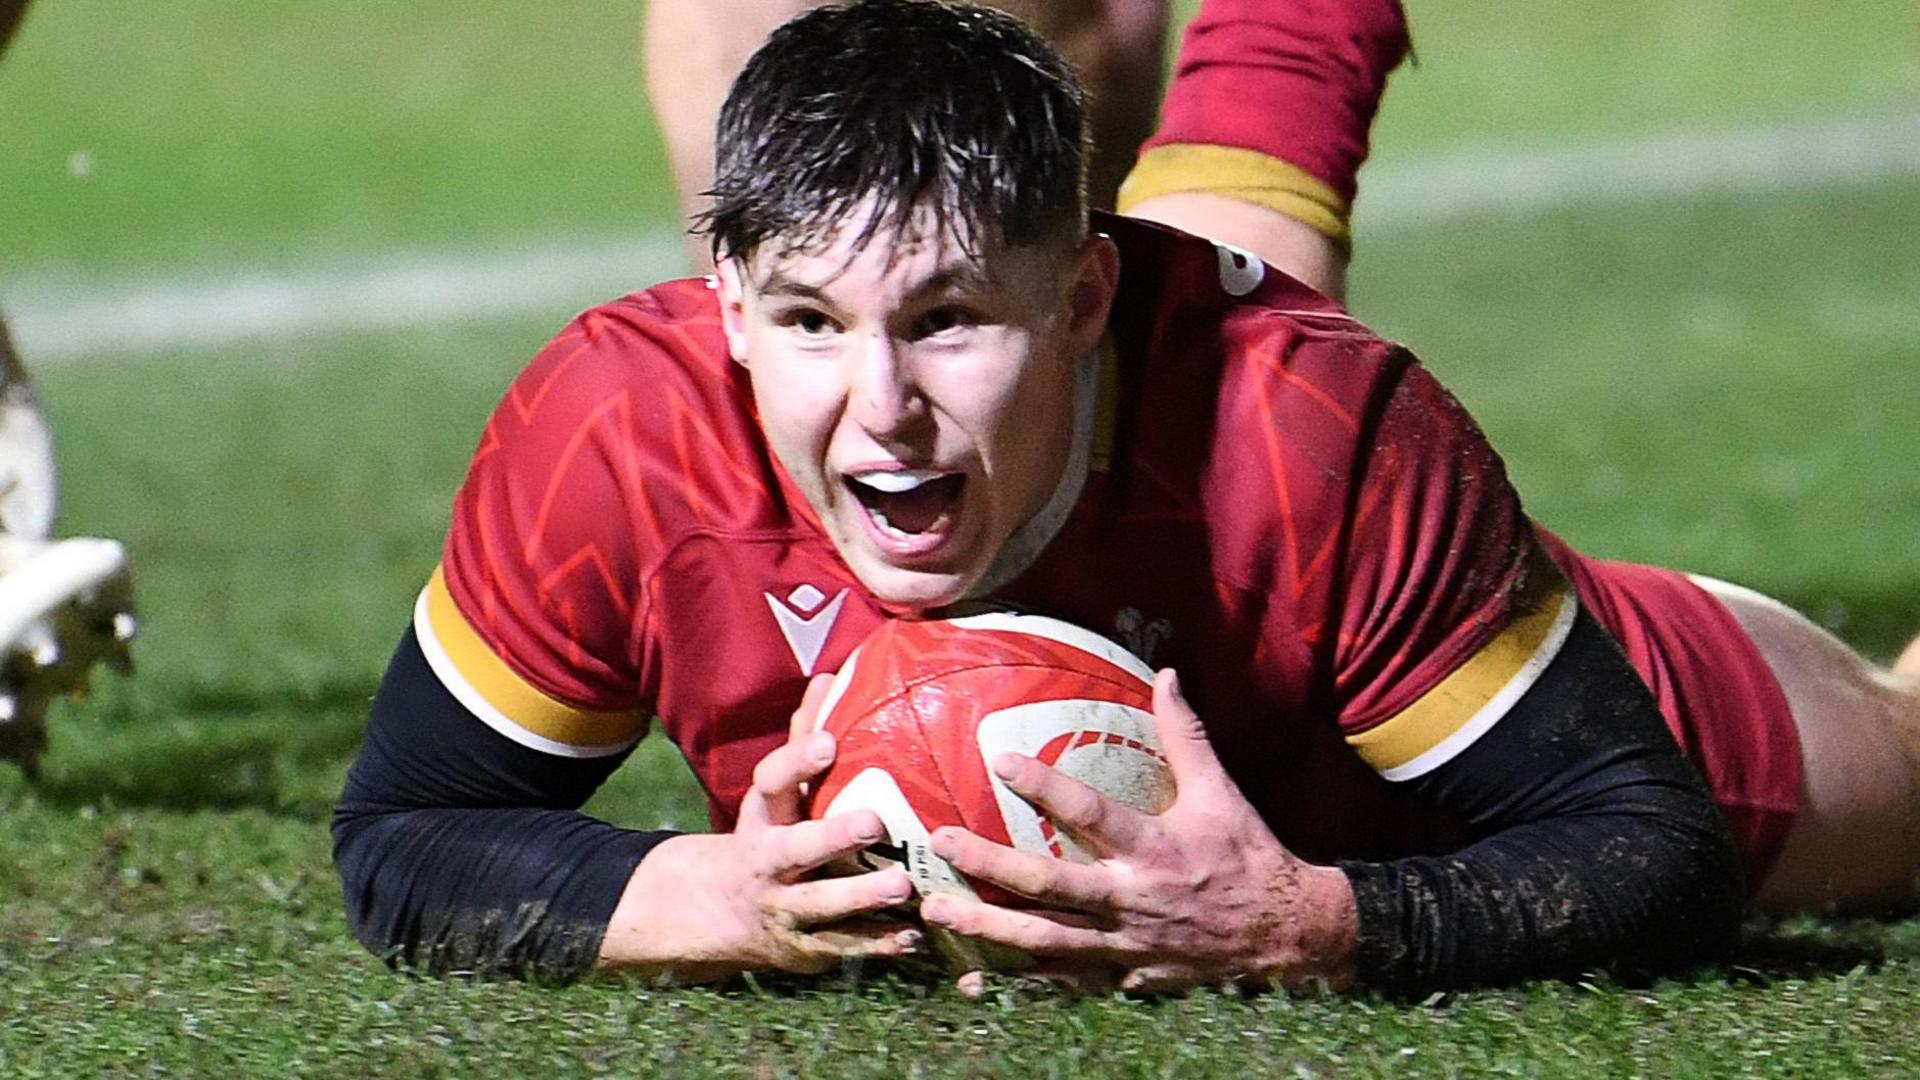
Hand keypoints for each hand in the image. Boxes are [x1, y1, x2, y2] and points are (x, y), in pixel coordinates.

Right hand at [597, 674, 920, 980]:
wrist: (721, 911)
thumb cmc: (769, 832)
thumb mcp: (775, 791)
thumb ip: (802, 739)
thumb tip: (831, 676)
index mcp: (763, 816)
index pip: (771, 783)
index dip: (797, 762)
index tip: (829, 743)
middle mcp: (767, 862)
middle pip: (794, 850)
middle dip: (832, 837)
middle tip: (874, 822)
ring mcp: (782, 909)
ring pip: (821, 907)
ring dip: (862, 898)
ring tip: (904, 886)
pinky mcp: (803, 949)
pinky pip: (843, 948)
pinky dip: (878, 944)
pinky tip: (914, 936)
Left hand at [920, 670, 1357, 994]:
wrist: (1285, 934)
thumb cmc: (1247, 855)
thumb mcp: (1221, 793)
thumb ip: (1187, 735)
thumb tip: (1168, 675)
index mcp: (1155, 848)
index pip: (1091, 813)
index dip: (1046, 786)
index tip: (1001, 759)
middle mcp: (1133, 898)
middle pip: (1050, 884)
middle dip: (990, 863)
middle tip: (941, 841)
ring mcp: (1125, 944)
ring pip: (1045, 940)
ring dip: (988, 925)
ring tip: (937, 909)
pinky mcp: (1124, 975)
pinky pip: (1061, 982)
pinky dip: (1016, 983)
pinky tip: (971, 977)